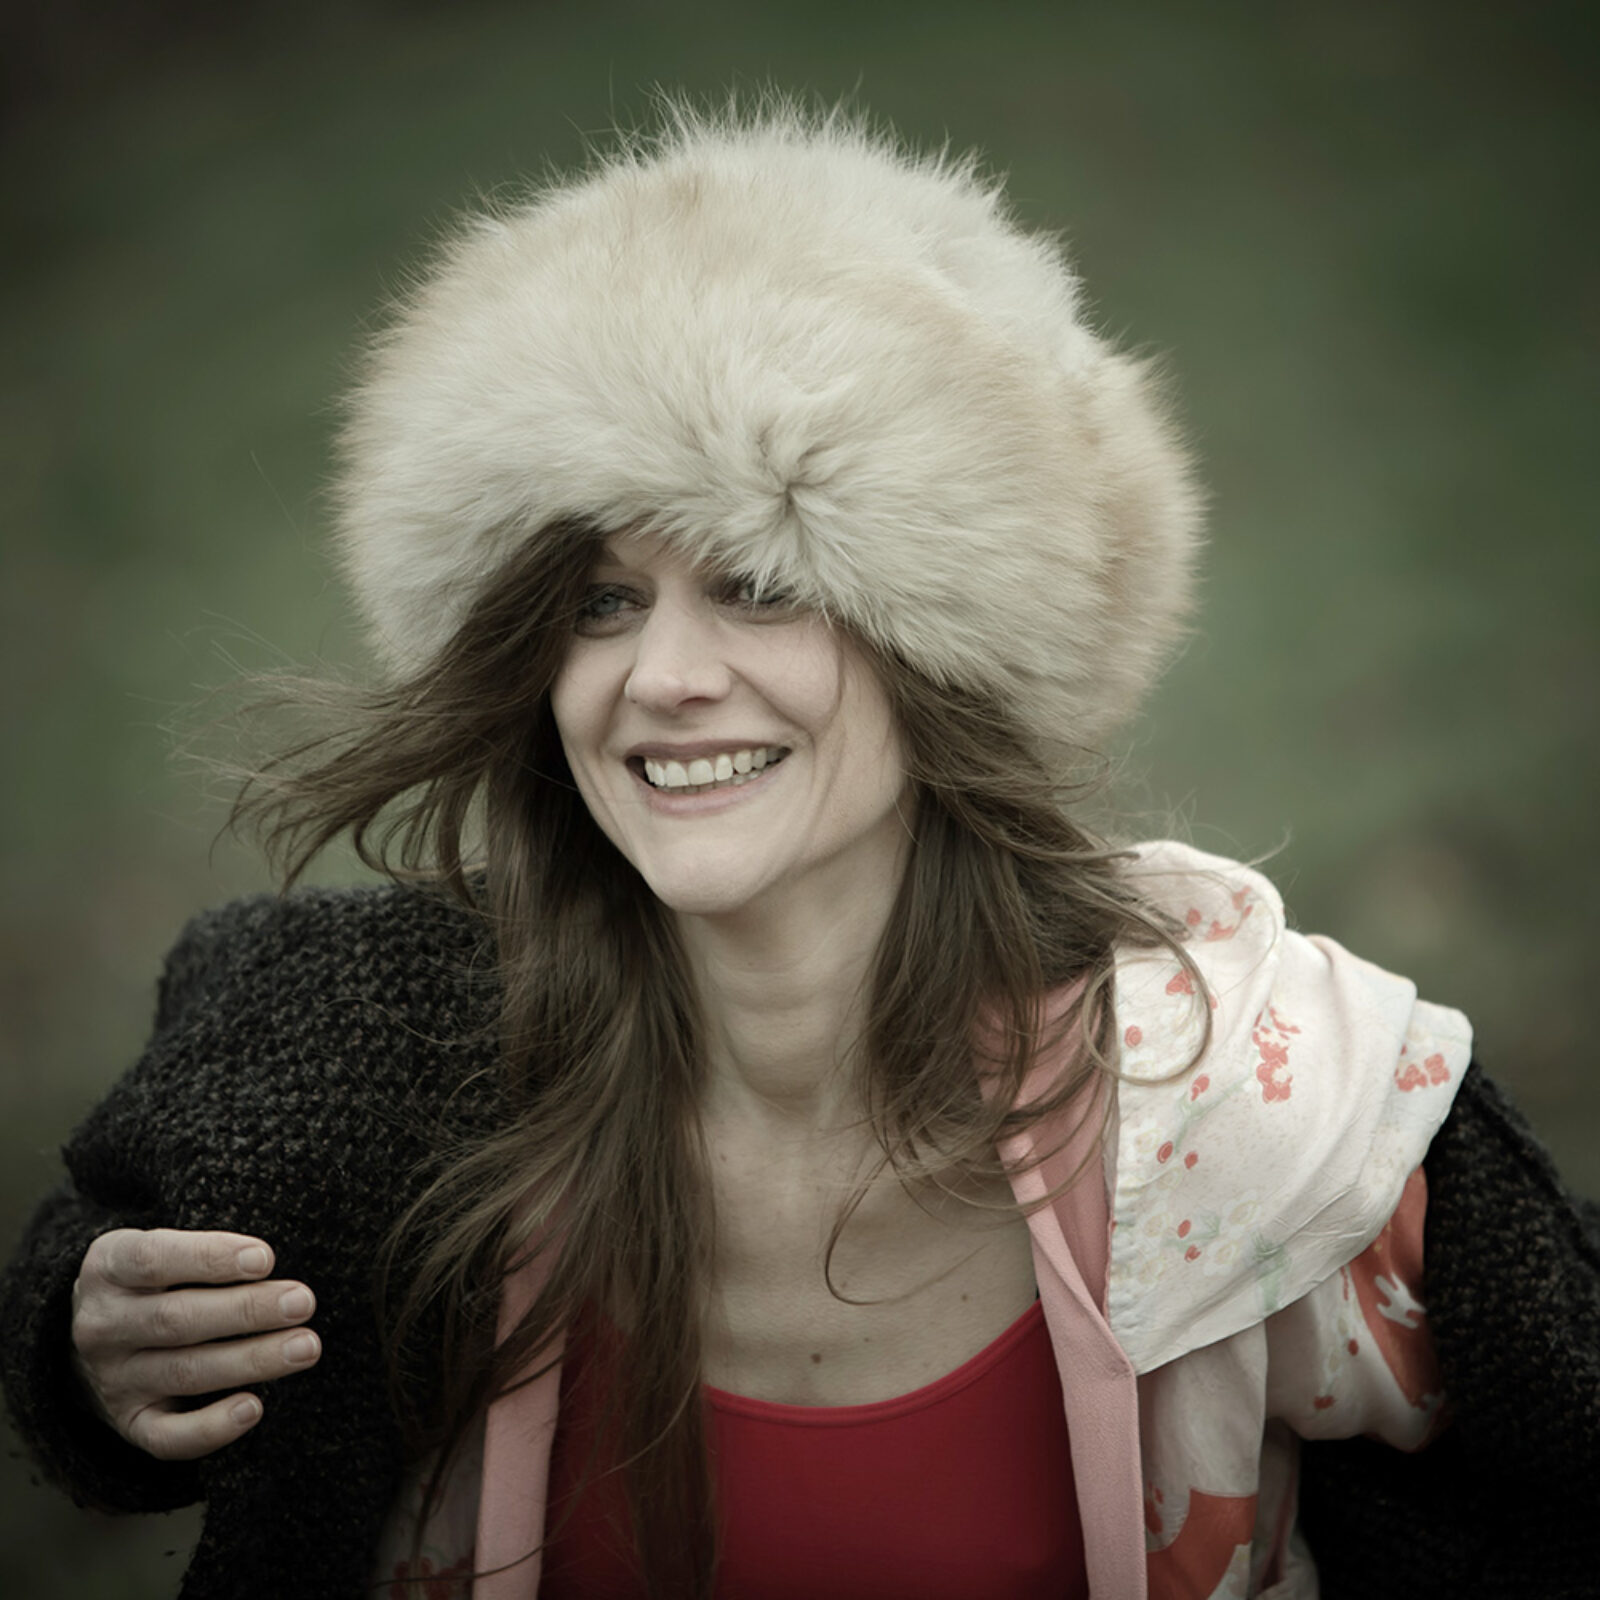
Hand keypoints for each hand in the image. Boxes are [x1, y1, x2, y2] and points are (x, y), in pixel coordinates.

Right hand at [71, 1228, 321, 1460]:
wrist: (91, 1333)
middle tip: (303, 1303)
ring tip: (305, 1347)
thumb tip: (265, 1266)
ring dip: (251, 1361)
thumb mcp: (162, 1248)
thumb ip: (204, 1253)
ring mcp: (113, 1379)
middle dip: (247, 1311)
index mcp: (109, 1268)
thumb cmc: (155, 1277)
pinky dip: (210, 1428)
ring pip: (185, 1373)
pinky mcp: (130, 1422)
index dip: (210, 1258)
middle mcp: (103, 1326)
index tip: (265, 1259)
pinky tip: (253, 1408)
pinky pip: (167, 1437)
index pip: (153, 1259)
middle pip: (177, 1320)